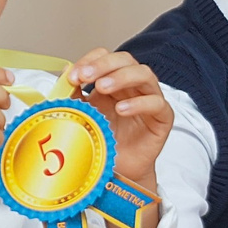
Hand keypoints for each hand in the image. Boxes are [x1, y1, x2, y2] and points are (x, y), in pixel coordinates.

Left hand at [67, 49, 171, 206]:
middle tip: (85, 77)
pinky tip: (121, 109)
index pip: (106, 57)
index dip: (90, 61)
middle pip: (125, 60)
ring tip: (102, 89)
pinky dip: (139, 103)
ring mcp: (150, 99)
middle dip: (103, 65)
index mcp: (113, 81)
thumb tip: (65, 71)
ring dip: (121, 77)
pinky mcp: (162, 117)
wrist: (118, 170)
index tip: (73, 76)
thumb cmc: (104, 142)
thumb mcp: (83, 114)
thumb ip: (75, 94)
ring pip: (144, 74)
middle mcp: (133, 86)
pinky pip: (157, 103)